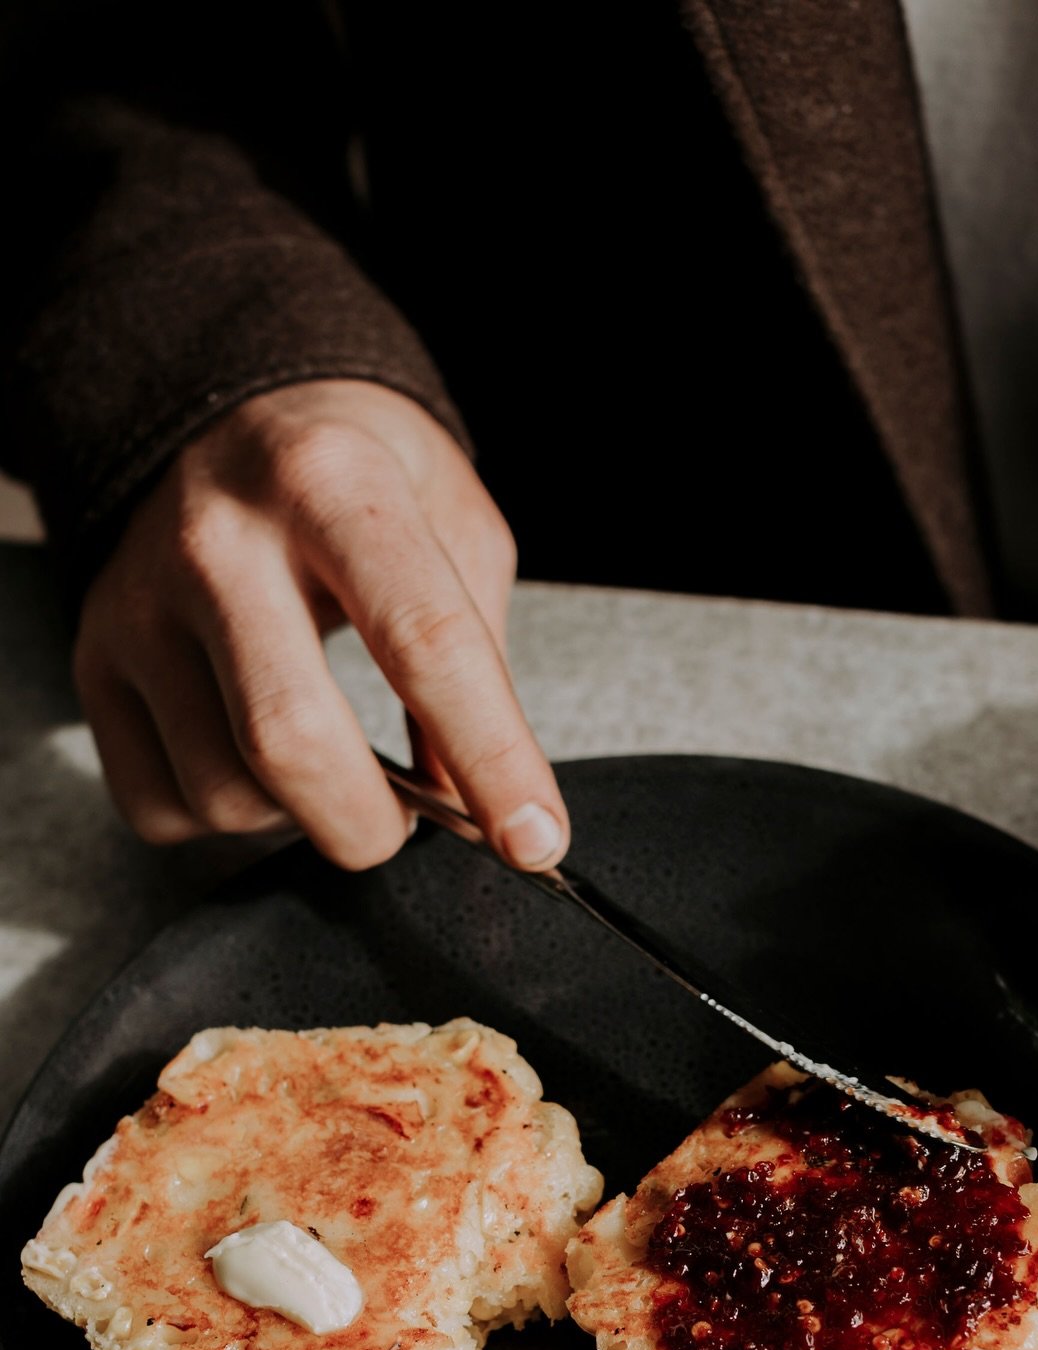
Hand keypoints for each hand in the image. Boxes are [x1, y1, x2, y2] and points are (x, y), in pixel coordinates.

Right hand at [74, 379, 567, 869]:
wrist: (222, 414)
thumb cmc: (357, 476)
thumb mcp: (453, 521)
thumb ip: (480, 659)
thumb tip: (474, 801)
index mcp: (333, 482)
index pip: (424, 644)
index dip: (490, 758)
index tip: (533, 838)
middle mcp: (219, 537)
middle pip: (293, 739)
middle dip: (370, 825)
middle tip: (405, 824)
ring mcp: (141, 602)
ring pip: (224, 791)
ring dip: (300, 818)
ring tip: (331, 763)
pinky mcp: (96, 660)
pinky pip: (160, 805)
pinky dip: (225, 819)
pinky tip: (256, 761)